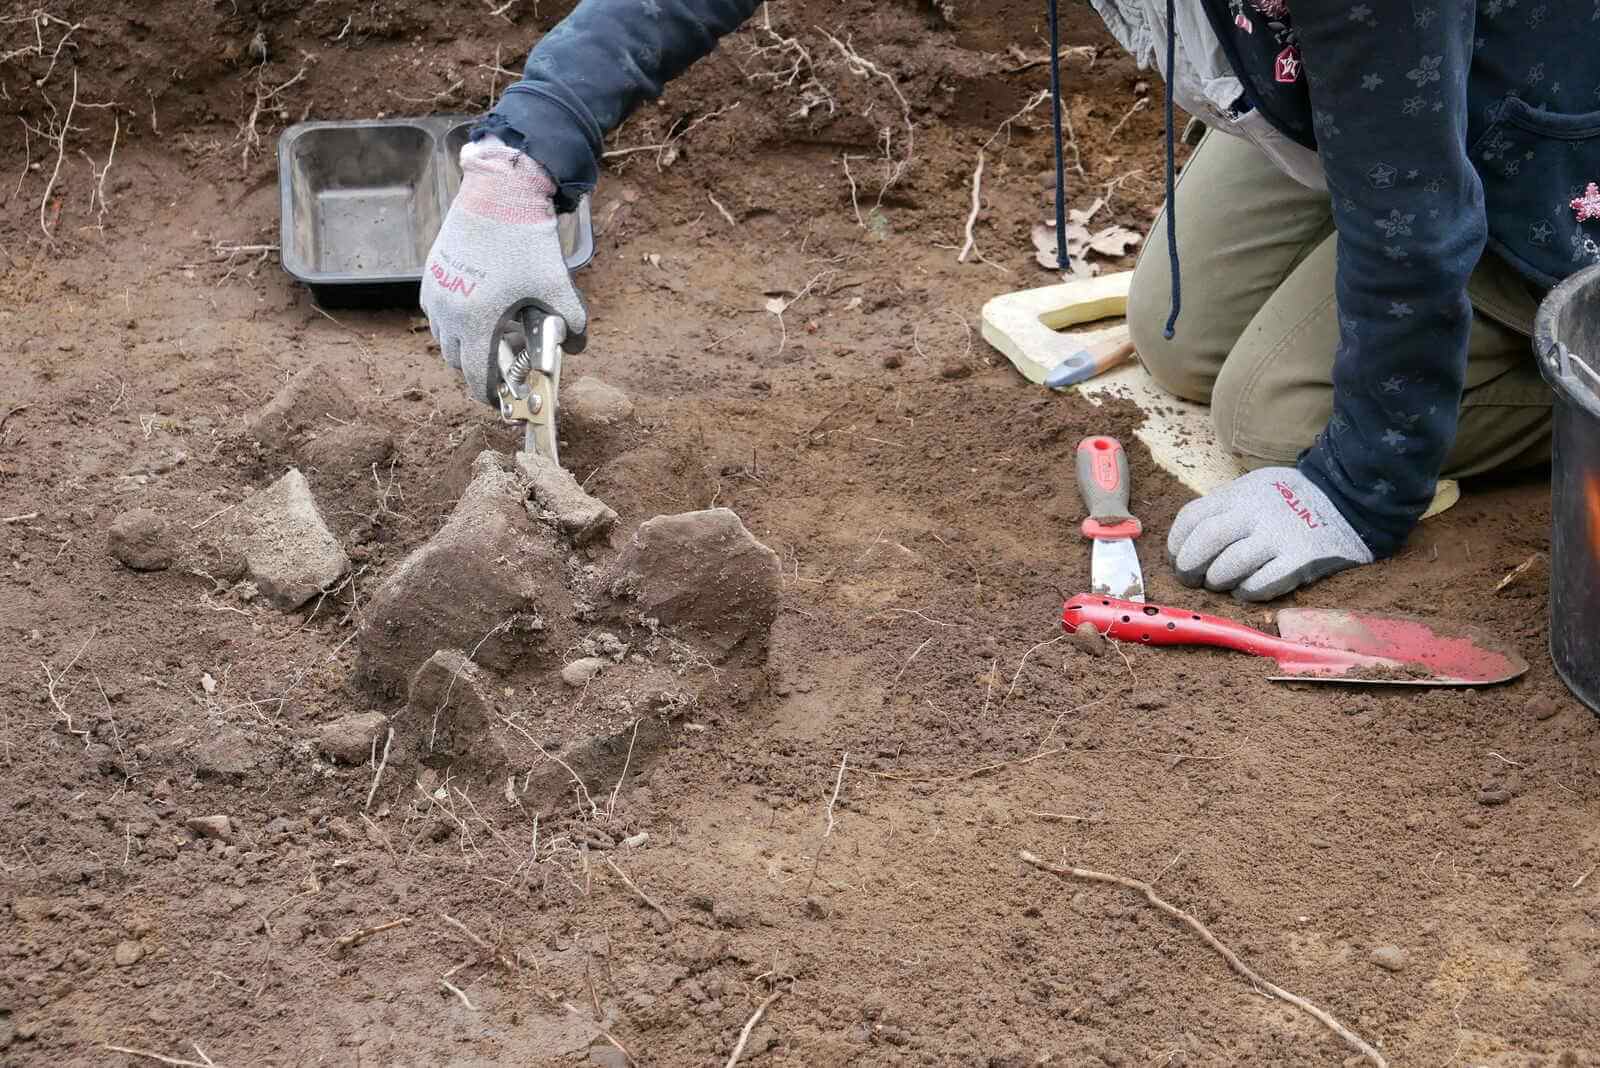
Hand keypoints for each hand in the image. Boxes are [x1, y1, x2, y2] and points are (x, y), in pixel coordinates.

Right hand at [421, 136, 586, 405]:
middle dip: (479, 370)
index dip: (489, 396)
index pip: (476, 378)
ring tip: (492, 338)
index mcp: (477, 322)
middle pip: (458, 362)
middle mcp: (448, 312)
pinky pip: (437, 314)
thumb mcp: (557, 286)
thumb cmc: (526, 241)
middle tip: (503, 366)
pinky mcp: (430, 275)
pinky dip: (454, 323)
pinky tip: (479, 311)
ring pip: (444, 339)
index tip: (502, 401)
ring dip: (465, 347)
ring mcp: (435, 293)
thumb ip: (572, 323)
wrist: (499, 193)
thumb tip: (577, 348)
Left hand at [1166, 468, 1373, 601]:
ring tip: (1223, 583)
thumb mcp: (1253, 488)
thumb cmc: (1291, 498)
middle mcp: (1254, 513)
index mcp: (1239, 494)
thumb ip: (1223, 508)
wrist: (1348, 500)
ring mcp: (1277, 537)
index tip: (1177, 559)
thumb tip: (1186, 541)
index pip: (1191, 518)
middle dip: (1188, 568)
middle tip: (1192, 579)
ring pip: (1227, 569)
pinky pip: (1259, 586)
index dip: (1176, 544)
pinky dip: (1245, 593)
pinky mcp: (1299, 560)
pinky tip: (1247, 589)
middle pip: (1204, 544)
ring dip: (1217, 582)